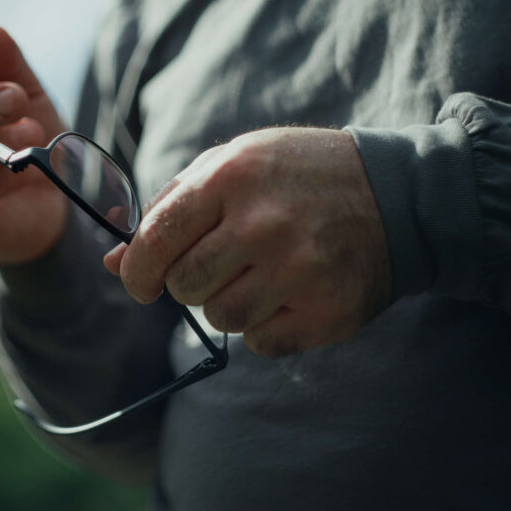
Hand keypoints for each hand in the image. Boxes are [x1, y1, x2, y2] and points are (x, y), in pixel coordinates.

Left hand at [104, 128, 391, 357]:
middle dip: (189, 283)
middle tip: (219, 266)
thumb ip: (170, 208)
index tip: (139, 282)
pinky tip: (290, 294)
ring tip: (260, 275)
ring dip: (229, 305)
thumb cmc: (296, 177)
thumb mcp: (233, 166)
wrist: (396, 193)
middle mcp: (264, 223)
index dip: (137, 270)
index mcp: (231, 176)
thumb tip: (114, 263)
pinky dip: (266, 327)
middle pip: (184, 286)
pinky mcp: (329, 310)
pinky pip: (262, 343)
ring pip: (221, 319)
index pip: (156, 239)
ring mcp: (300, 269)